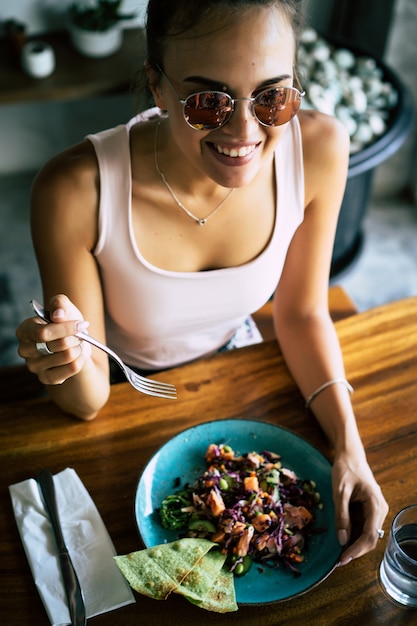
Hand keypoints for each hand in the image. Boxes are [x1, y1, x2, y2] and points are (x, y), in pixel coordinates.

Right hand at [16, 294, 90, 384]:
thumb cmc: (65, 323)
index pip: (44, 333)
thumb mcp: (63, 307)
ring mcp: (34, 366)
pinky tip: (78, 356)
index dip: (65, 329)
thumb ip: (60, 304)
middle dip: (75, 337)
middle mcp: (25, 350)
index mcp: (25, 330)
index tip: (81, 324)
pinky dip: (80, 360)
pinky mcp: (46, 378)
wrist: (74, 343)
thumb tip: (58, 315)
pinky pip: (71, 369)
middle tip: (80, 334)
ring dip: (79, 348)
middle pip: (58, 345)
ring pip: (67, 356)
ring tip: (78, 344)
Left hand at [331, 449, 388, 565]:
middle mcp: (379, 510)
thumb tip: (342, 539)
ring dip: (354, 543)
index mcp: (375, 505)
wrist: (350, 456)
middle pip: (370, 538)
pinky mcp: (369, 510)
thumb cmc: (345, 470)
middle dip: (355, 550)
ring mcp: (375, 510)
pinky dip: (352, 534)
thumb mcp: (339, 492)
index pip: (369, 535)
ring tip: (337, 552)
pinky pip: (362, 526)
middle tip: (338, 560)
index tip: (342, 559)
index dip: (357, 550)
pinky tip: (341, 538)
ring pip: (366, 534)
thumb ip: (341, 515)